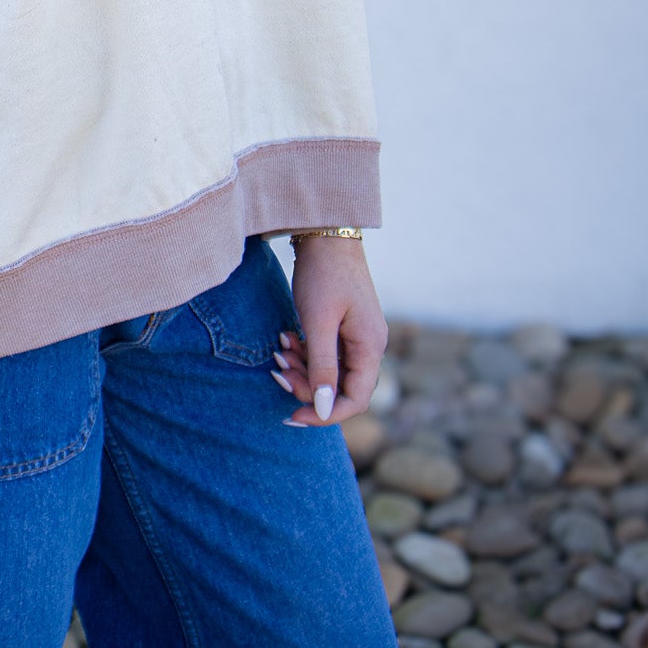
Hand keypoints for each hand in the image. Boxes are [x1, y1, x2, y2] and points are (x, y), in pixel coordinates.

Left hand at [272, 237, 387, 427]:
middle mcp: (370, 345)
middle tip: (277, 371)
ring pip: (330, 371)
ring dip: (302, 368)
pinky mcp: (344, 326)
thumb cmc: (323, 274)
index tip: (292, 416)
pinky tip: (286, 338)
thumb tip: (324, 410)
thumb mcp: (317, 323)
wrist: (325, 232)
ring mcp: (358, 335)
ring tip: (278, 350)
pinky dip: (304, 352)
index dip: (325, 415)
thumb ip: (321, 367)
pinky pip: (325, 353)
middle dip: (306, 387)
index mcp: (370, 346)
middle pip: (340, 388)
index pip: (355, 400)